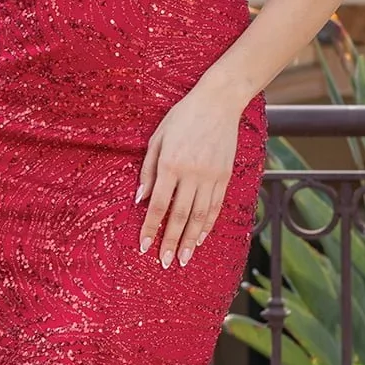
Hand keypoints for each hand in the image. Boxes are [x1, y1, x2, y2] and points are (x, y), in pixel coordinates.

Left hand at [135, 84, 239, 266]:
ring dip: (190, 240)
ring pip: (200, 216)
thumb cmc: (182, 118)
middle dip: (171, 242)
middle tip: (165, 262)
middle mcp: (191, 174)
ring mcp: (211, 176)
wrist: (218, 102)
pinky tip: (200, 238)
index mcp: (170, 164)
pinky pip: (216, 206)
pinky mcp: (225, 176)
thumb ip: (147, 170)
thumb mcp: (157, 139)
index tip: (144, 246)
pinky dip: (208, 224)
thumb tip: (139, 200)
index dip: (150, 228)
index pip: (158, 205)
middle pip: (179, 216)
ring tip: (184, 259)